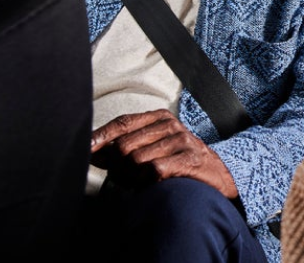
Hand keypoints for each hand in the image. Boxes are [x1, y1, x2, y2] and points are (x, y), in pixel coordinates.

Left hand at [90, 109, 238, 198]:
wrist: (218, 177)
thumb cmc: (181, 162)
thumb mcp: (155, 148)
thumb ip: (125, 147)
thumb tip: (93, 150)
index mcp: (159, 117)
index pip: (122, 123)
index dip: (101, 136)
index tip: (85, 148)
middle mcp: (170, 125)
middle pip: (124, 144)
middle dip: (117, 166)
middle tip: (123, 179)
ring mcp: (181, 140)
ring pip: (136, 159)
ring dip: (131, 178)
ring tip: (140, 183)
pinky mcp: (189, 159)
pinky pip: (152, 170)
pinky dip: (147, 182)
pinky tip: (153, 184)